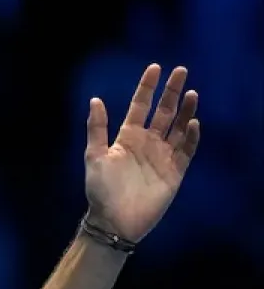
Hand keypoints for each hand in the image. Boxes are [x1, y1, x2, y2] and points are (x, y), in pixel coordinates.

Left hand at [84, 64, 200, 243]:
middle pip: (164, 112)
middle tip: (181, 71)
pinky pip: (187, 150)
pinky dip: (192, 137)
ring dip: (186, 111)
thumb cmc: (100, 189)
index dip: (148, 87)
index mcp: (127, 136)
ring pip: (179, 127)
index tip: (156, 68)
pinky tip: (194, 123)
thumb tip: (95, 99)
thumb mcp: (94, 155)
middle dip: (172, 92)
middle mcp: (148, 142)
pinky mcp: (175, 171)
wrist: (114, 220)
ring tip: (192, 93)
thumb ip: (97, 128)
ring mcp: (163, 156)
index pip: (141, 106)